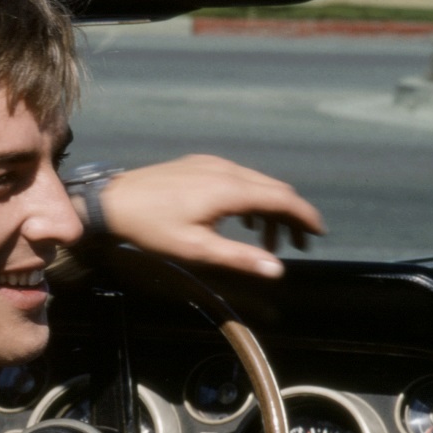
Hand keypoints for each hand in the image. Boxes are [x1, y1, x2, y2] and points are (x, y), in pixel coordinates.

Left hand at [98, 155, 324, 277]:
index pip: (282, 199)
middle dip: (292, 216)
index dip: (305, 216)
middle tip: (299, 244)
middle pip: (274, 189)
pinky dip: (251, 198)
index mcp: (229, 189)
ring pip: (257, 182)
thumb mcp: (196, 250)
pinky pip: (238, 177)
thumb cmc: (151, 228)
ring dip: (270, 209)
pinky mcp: (199, 163)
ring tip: (270, 241)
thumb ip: (239, 258)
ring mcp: (211, 163)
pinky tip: (244, 220)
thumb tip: (277, 269)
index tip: (319, 233)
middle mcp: (225, 169)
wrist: (112, 202)